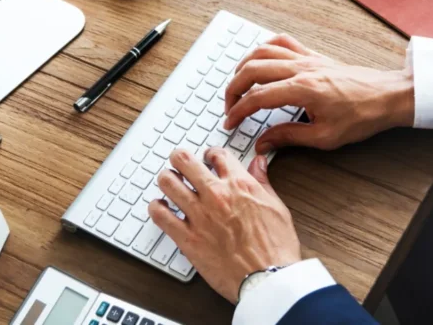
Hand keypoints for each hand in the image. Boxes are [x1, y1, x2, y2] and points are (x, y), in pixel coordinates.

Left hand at [150, 148, 301, 303]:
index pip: (217, 154)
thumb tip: (258, 163)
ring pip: (168, 182)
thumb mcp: (276, 207)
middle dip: (180, 158)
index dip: (210, 154)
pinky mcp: (188, 238)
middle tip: (180, 162)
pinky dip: (156, 208)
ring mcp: (199, 216)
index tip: (208, 158)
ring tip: (170, 183)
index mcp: (240, 185)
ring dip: (167, 180)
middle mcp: (216, 195)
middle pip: (184, 161)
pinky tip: (160, 208)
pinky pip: (160, 215)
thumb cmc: (276, 248)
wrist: (269, 279)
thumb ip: (262, 182)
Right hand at [224, 34, 414, 153]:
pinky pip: (283, 42)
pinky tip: (260, 58)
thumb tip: (264, 143)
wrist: (388, 96)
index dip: (238, 111)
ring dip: (244, 66)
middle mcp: (301, 68)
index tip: (230, 123)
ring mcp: (307, 58)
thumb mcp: (325, 137)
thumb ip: (289, 137)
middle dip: (233, 88)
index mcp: (302, 90)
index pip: (257, 97)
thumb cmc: (362, 116)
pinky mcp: (314, 56)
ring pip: (263, 51)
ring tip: (238, 84)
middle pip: (252, 69)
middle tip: (229, 106)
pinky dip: (266, 47)